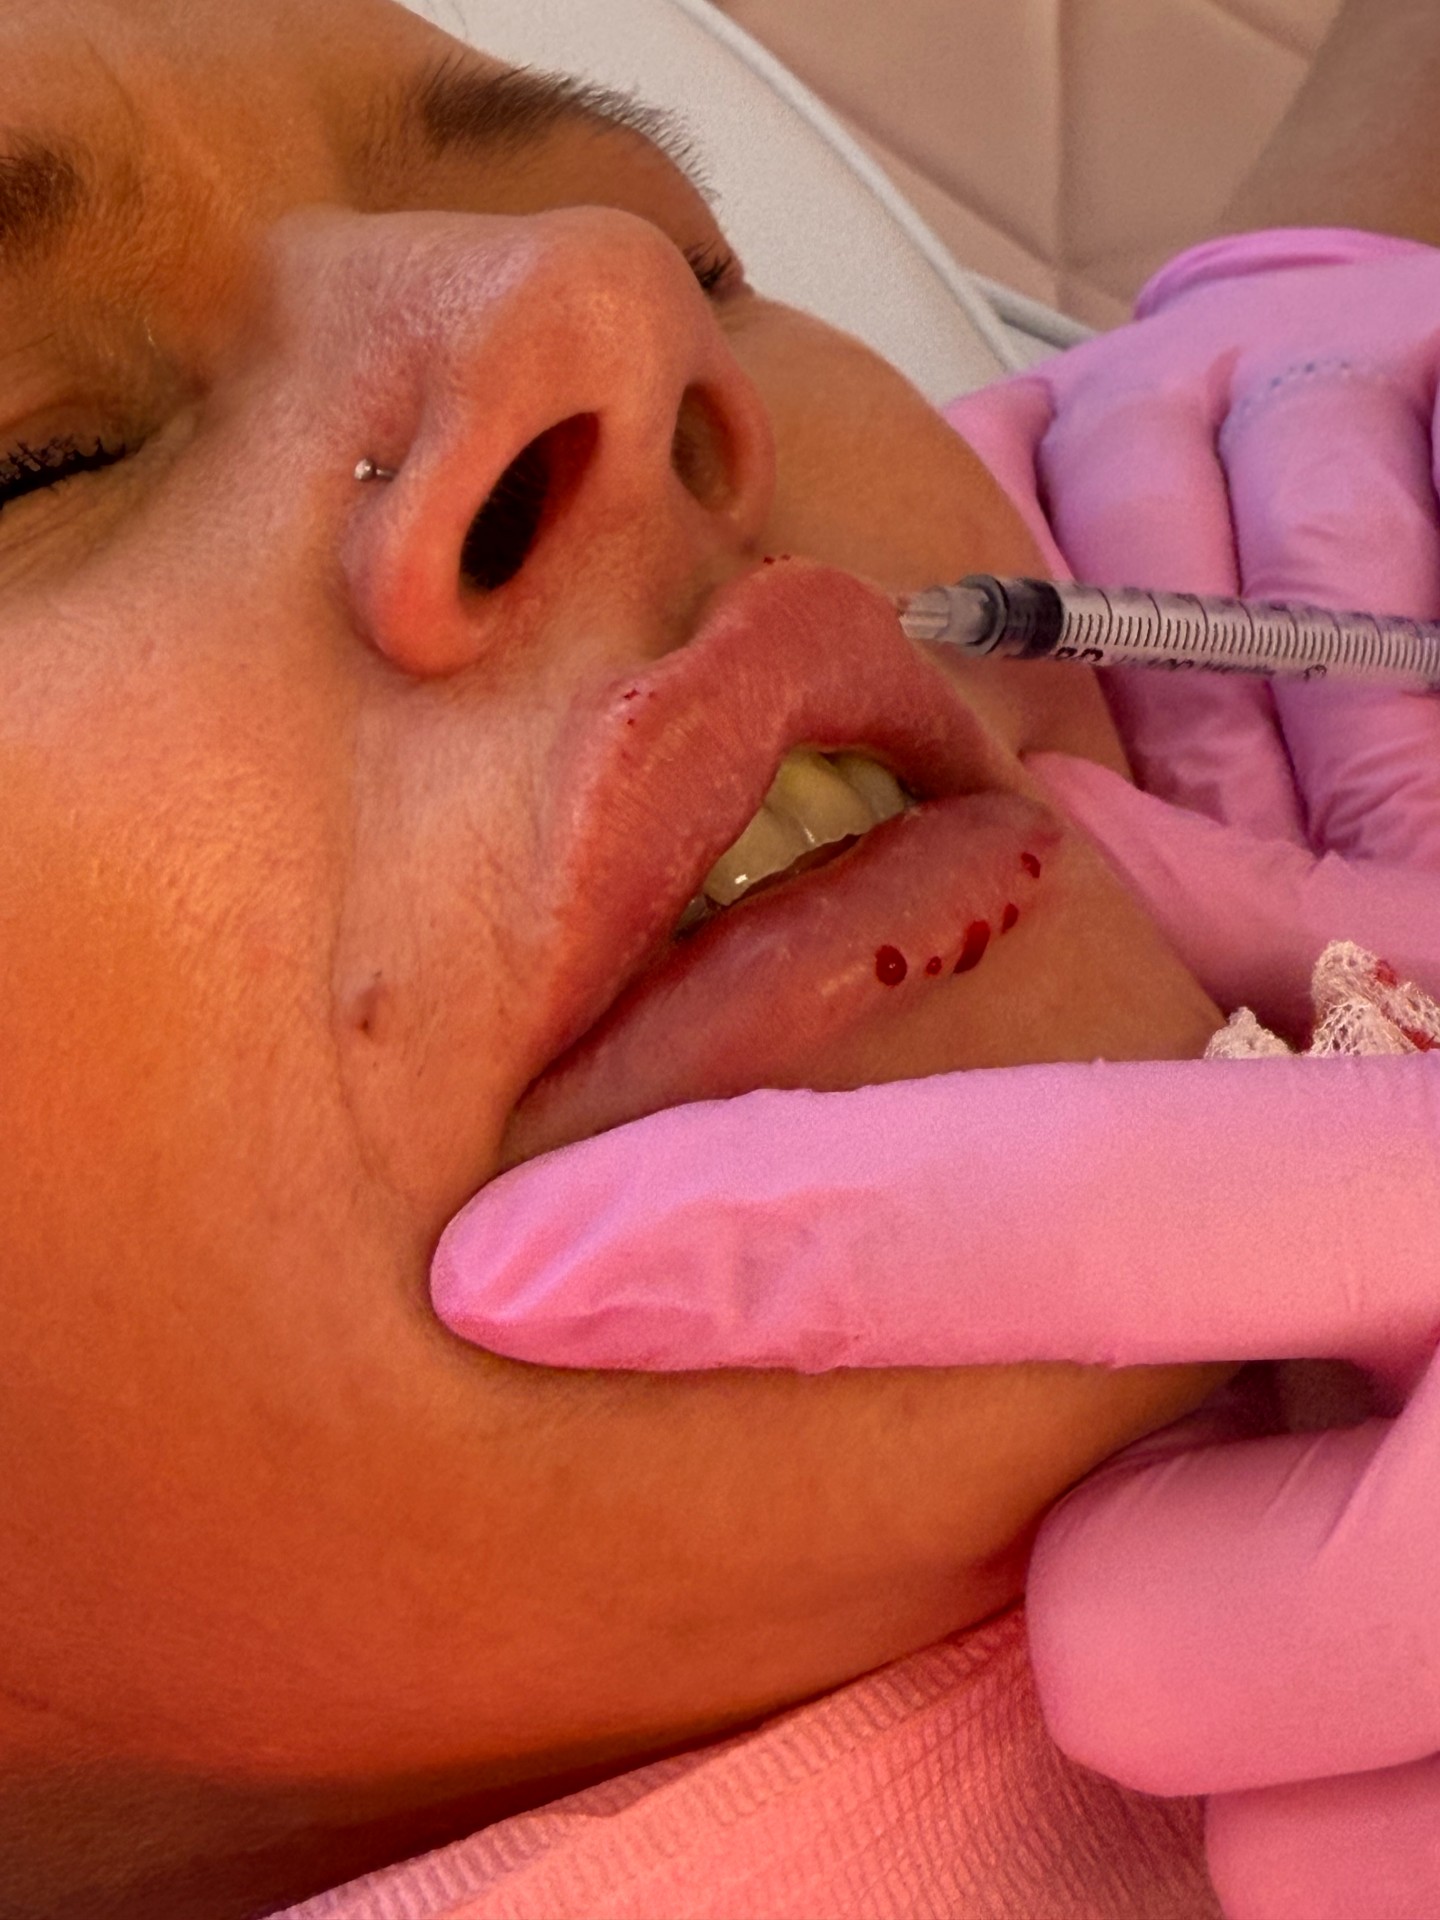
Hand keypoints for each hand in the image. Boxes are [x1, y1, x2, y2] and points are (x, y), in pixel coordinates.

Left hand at [431, 230, 1439, 1915]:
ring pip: (1241, 1821)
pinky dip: (1379, 1831)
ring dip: (1289, 1710)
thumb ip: (1257, 941)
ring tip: (1421, 1594)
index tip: (507, 1270)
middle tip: (1297, 1478)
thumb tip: (1009, 833)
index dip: (784, 1229)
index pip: (1091, 1195)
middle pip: (1134, 1633)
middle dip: (1159, 1576)